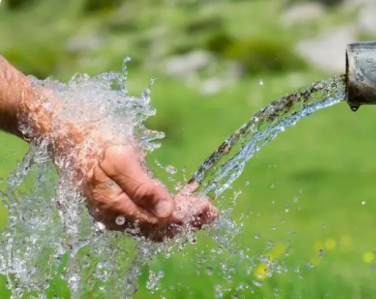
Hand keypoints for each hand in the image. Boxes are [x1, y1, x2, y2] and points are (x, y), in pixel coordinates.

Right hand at [81, 142, 218, 240]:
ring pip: (156, 222)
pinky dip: (170, 209)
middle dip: (188, 220)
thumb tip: (167, 211)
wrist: (74, 137)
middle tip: (212, 212)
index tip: (206, 208)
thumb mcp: (120, 159)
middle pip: (158, 227)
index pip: (157, 222)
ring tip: (205, 210)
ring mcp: (118, 213)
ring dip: (182, 216)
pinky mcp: (122, 205)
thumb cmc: (98, 143)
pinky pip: (149, 213)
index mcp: (114, 208)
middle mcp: (116, 217)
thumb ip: (142, 187)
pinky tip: (185, 199)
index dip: (184, 217)